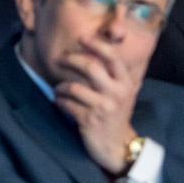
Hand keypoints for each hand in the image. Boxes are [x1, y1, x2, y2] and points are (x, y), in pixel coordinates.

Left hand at [53, 37, 140, 172]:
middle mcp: (116, 93)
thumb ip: (112, 75)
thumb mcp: (121, 93)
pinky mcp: (89, 120)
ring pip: (74, 86)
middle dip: (70, 59)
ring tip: (58, 88)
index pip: (112, 57)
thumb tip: (94, 51)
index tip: (82, 37)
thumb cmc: (116, 114)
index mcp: (125, 83)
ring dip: (60, 86)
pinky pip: (67, 103)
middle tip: (59, 59)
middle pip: (90, 66)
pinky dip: (59, 100)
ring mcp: (103, 107)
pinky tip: (59, 101)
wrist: (118, 145)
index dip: (96, 44)